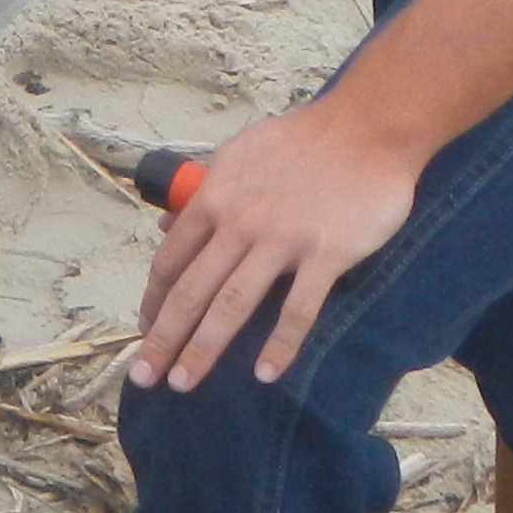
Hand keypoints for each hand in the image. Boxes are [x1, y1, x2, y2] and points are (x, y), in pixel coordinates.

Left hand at [124, 94, 415, 392]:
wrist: (368, 128)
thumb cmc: (303, 141)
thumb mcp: (238, 155)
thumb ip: (201, 192)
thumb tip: (164, 225)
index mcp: (215, 197)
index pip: (171, 260)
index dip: (153, 301)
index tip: (144, 330)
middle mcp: (239, 221)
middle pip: (191, 291)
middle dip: (163, 338)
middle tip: (144, 376)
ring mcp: (282, 239)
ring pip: (232, 305)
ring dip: (203, 349)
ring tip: (183, 384)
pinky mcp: (326, 253)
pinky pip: (297, 309)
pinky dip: (280, 345)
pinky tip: (265, 374)